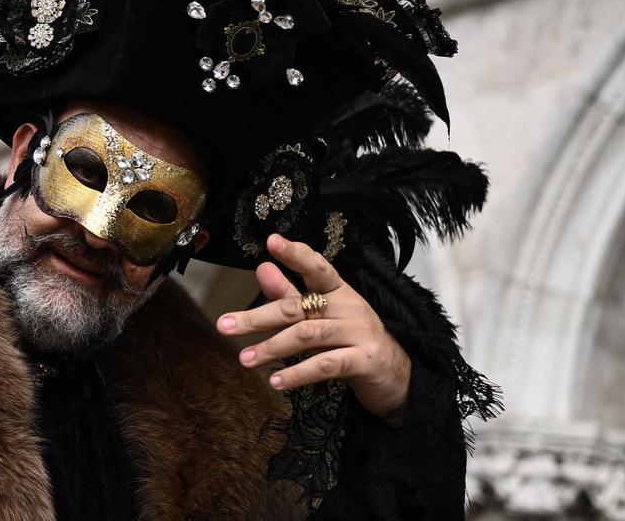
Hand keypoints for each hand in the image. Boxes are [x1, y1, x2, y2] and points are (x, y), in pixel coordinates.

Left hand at [216, 233, 410, 421]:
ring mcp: (359, 333)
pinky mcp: (364, 361)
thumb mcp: (321, 317)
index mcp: (338, 291)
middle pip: (297, 306)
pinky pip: (326, 365)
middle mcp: (349, 306)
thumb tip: (262, 267)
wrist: (399, 377)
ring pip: (307, 335)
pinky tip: (276, 382)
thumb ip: (291, 295)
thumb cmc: (353, 342)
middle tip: (224, 325)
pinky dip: (298, 374)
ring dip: (272, 348)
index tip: (271, 242)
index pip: (316, 266)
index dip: (295, 254)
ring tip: (245, 359)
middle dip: (257, 317)